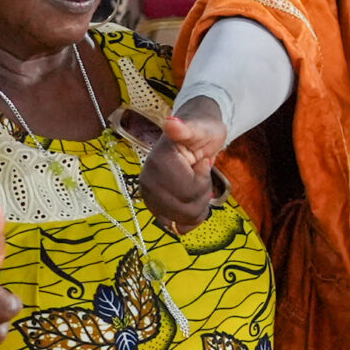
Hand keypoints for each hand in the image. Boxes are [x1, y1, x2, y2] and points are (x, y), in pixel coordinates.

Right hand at [139, 103, 224, 232]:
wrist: (195, 136)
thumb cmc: (201, 131)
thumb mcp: (200, 128)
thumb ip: (186, 129)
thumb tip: (172, 123)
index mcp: (158, 163)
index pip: (188, 192)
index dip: (203, 181)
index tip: (202, 163)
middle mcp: (147, 181)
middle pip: (184, 209)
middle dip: (201, 196)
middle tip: (200, 175)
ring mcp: (148, 196)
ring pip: (180, 220)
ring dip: (196, 208)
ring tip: (196, 185)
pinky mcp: (154, 206)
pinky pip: (173, 226)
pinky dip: (188, 220)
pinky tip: (193, 204)